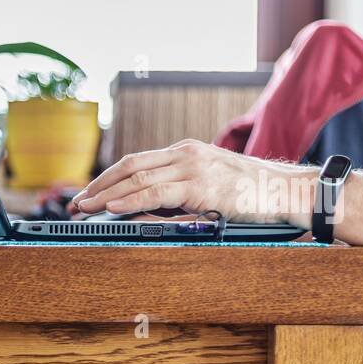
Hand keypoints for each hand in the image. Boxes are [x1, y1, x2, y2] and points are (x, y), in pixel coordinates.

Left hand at [68, 139, 317, 228]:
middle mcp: (186, 154)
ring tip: (85, 207)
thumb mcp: (208, 187)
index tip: (88, 194)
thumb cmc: (250, 193)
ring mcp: (193, 167)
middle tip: (76, 202)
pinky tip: (113, 207)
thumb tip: (143, 211)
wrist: (286, 191)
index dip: (108, 177)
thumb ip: (177, 193)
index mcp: (185, 152)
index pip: (137, 161)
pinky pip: (157, 193)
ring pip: (138, 176)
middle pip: (130, 165)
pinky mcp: (201, 186)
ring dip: (106, 194)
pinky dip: (131, 200)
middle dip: (98, 184)